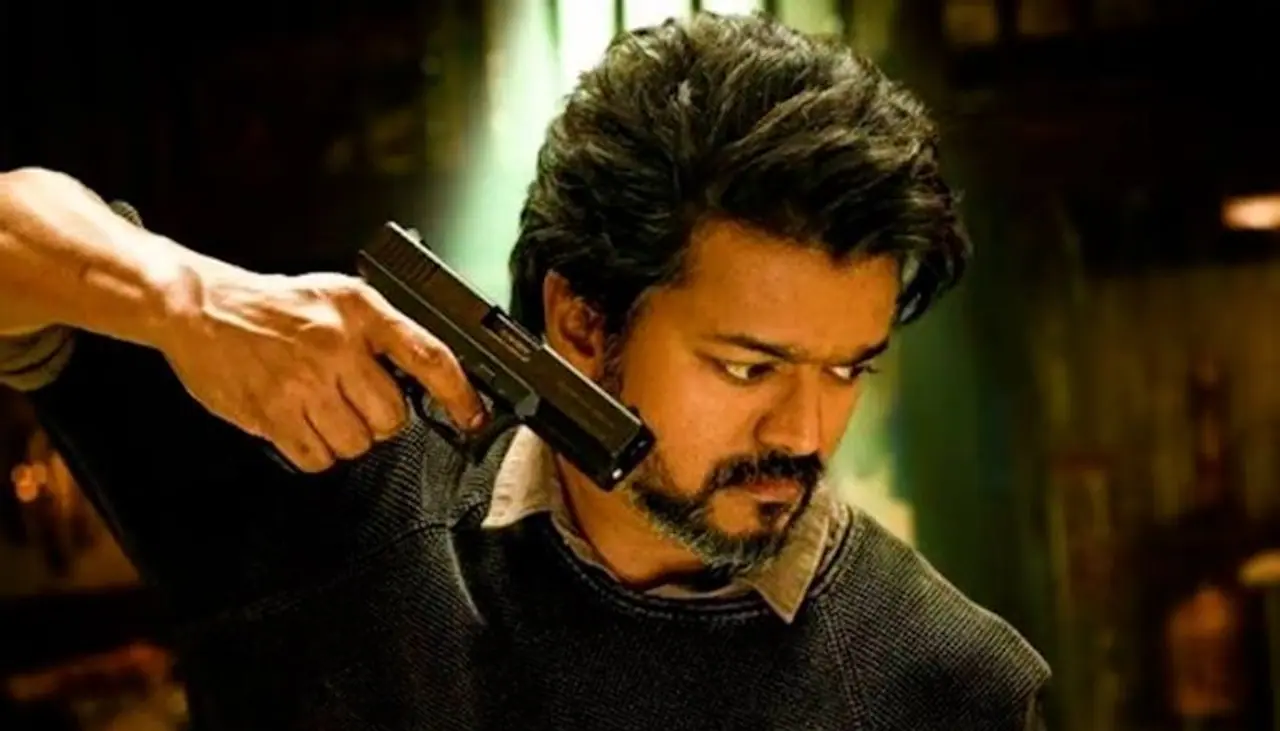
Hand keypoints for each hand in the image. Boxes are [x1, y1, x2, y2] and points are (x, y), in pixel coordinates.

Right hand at [155, 267, 484, 471]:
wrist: (200, 307)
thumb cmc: (274, 306)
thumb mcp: (338, 297)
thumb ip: (382, 332)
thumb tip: (428, 378)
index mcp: (361, 311)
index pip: (429, 357)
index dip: (459, 394)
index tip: (473, 416)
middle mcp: (336, 345)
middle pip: (392, 417)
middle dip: (381, 420)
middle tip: (357, 403)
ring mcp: (304, 381)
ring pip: (357, 443)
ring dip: (346, 437)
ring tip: (324, 409)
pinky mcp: (272, 412)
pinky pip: (317, 458)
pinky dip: (315, 452)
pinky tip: (303, 425)